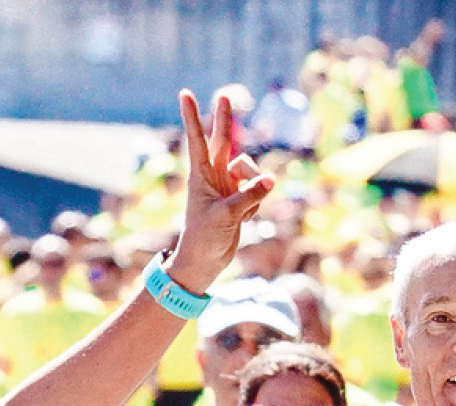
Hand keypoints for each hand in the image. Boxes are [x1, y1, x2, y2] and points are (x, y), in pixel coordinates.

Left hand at [165, 89, 273, 292]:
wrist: (206, 261)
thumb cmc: (205, 237)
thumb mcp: (227, 215)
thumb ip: (249, 196)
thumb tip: (270, 180)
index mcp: (200, 176)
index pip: (197, 140)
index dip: (192, 117)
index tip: (185, 93)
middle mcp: (214, 176)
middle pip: (223, 141)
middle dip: (224, 119)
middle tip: (224, 95)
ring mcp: (228, 186)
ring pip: (250, 171)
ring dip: (254, 187)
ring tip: (245, 210)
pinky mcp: (240, 198)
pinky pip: (258, 191)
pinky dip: (256, 204)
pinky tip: (244, 220)